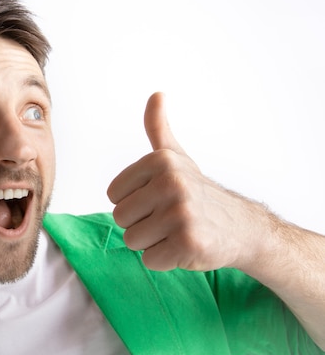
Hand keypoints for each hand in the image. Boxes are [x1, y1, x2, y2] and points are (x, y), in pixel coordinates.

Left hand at [107, 92, 258, 271]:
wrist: (242, 228)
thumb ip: (158, 128)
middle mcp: (171, 183)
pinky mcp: (189, 243)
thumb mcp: (176, 157)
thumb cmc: (198, 192)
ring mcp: (181, 213)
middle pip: (120, 218)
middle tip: (168, 219)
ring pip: (132, 241)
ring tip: (176, 232)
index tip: (157, 200)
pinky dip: (166, 260)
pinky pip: (150, 260)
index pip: (113, 195)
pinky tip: (185, 247)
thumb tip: (156, 94)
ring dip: (152, 243)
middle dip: (141, 225)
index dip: (133, 203)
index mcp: (160, 161)